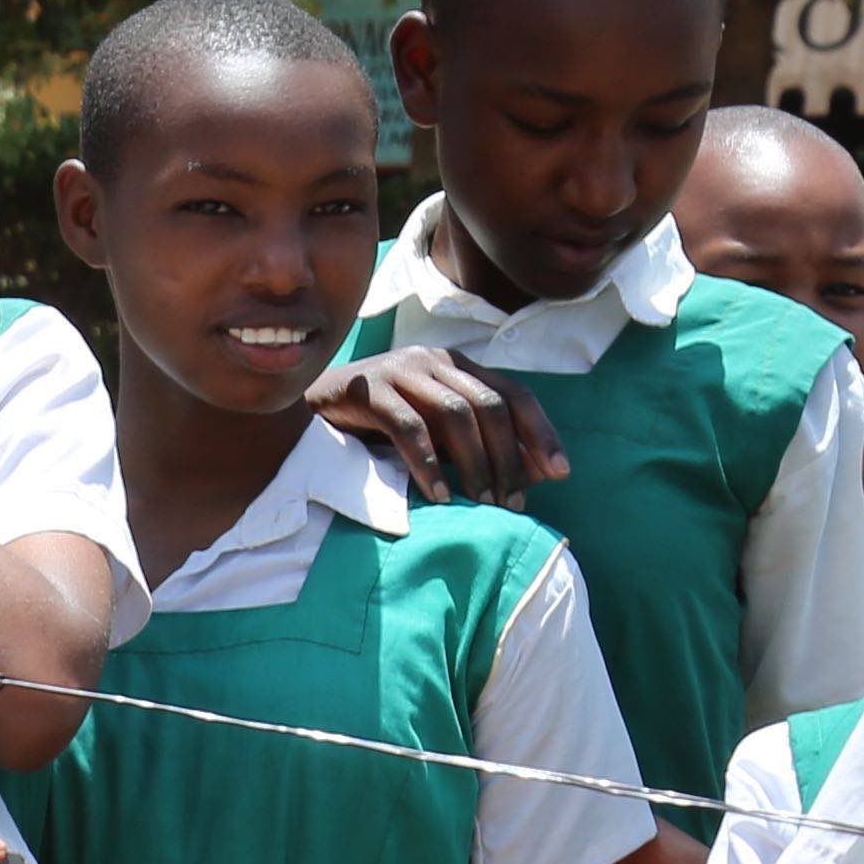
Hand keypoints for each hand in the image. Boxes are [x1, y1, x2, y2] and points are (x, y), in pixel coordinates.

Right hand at [315, 344, 564, 502]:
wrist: (303, 414)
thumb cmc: (376, 428)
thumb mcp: (436, 435)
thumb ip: (479, 446)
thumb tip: (538, 474)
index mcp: (457, 366)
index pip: (514, 394)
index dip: (541, 433)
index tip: (560, 474)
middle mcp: (433, 360)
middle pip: (490, 405)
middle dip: (509, 457)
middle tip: (511, 504)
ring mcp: (398, 370)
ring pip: (454, 414)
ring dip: (474, 463)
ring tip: (481, 503)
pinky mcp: (365, 388)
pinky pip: (407, 426)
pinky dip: (427, 463)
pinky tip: (439, 495)